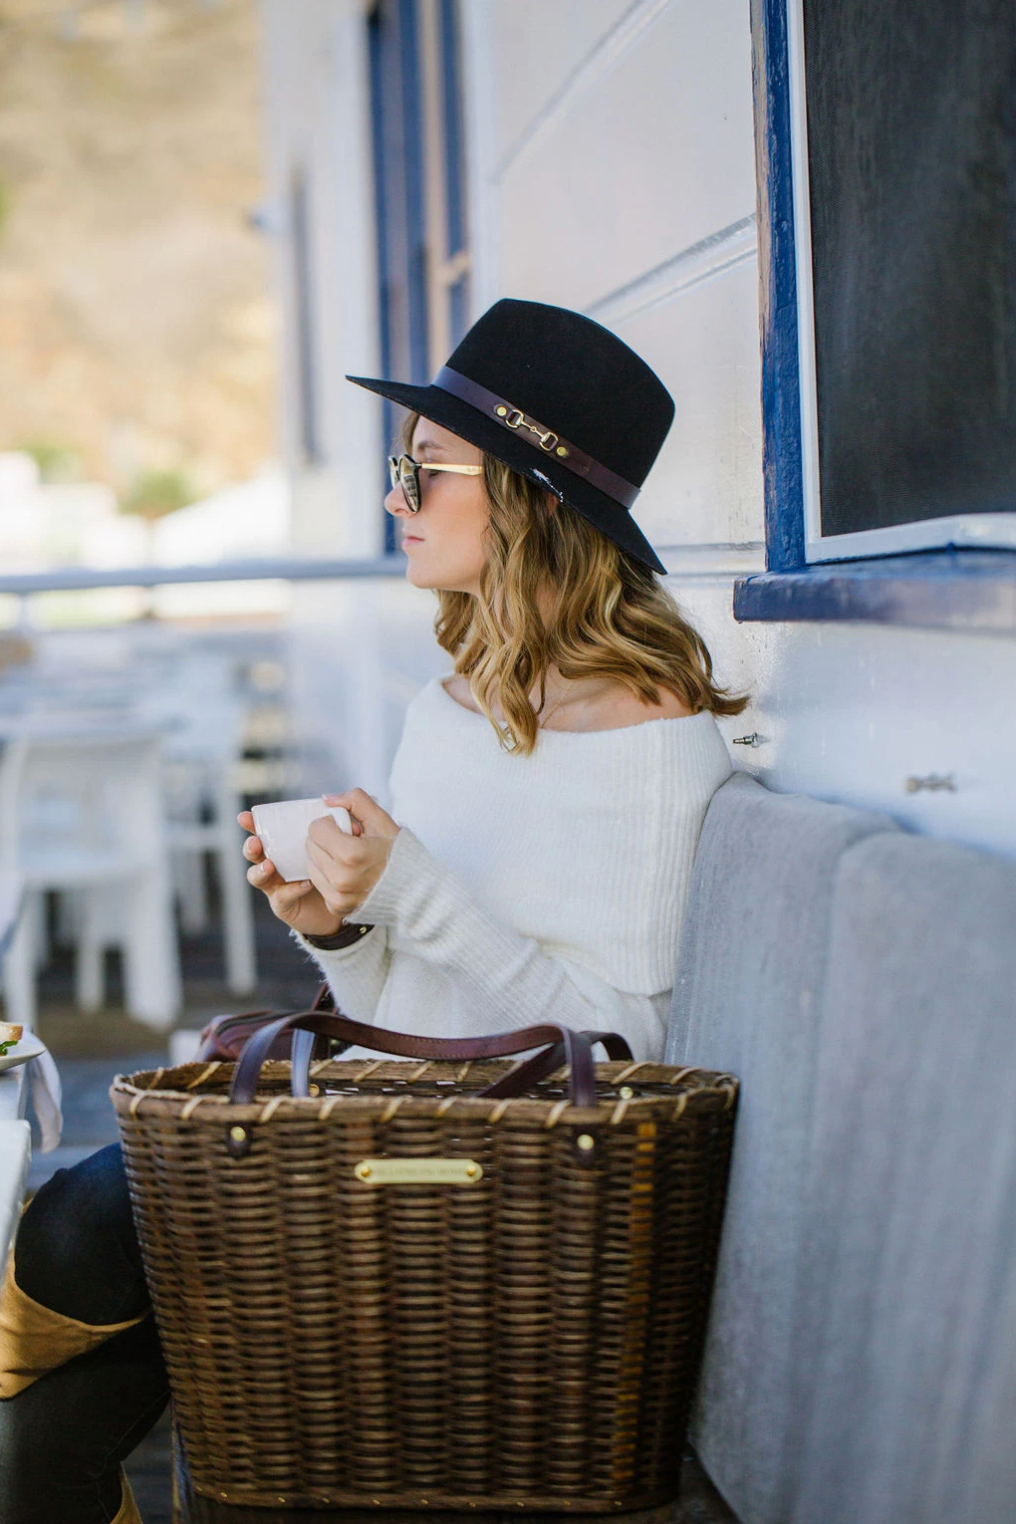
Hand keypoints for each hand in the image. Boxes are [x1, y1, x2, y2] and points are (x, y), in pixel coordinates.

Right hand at [238, 809, 361, 937]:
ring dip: (260, 870)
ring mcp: (276, 885)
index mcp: (284, 846)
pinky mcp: (284, 905)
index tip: (246, 816)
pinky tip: (305, 884)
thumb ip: (333, 828)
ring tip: (269, 865)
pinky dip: (290, 890)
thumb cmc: (337, 869)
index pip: (264, 831)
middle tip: (255, 842)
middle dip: (250, 846)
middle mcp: (275, 864)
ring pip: (257, 877)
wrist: (345, 902)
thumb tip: (334, 808)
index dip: (252, 824)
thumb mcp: (336, 844)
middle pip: (254, 853)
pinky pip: (281, 898)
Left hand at [305, 789, 399, 922]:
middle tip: (352, 845)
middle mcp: (341, 878)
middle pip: (311, 846)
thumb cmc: (398, 853)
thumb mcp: (382, 820)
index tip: (351, 831)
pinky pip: (318, 883)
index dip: (332, 824)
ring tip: (350, 861)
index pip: (316, 829)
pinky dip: (328, 876)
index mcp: (351, 854)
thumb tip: (327, 799)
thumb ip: (355, 800)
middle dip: (327, 840)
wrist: (414, 889)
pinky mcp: (336, 907)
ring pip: (311, 865)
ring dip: (325, 858)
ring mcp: (338, 896)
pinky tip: (348, 875)